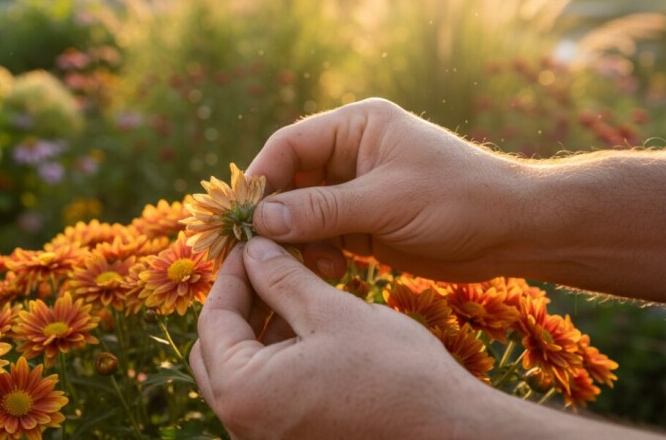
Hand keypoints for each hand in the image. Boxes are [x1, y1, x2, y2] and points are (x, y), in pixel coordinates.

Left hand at [190, 237, 489, 439]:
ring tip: (292, 289)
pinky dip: (276, 357)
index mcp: (243, 393)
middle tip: (267, 267)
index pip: (213, 320)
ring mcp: (266, 437)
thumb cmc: (396, 373)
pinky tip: (308, 327)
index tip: (252, 245)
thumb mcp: (331, 312)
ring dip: (259, 329)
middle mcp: (243, 424)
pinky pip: (267, 393)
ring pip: (242, 371)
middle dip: (239, 303)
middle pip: (216, 350)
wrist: (452, 433)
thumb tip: (252, 250)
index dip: (232, 274)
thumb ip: (281, 279)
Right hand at [248, 98, 525, 281]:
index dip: (262, 177)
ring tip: (313, 265)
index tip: (242, 214)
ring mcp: (356, 191)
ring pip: (303, 214)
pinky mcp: (364, 223)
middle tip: (260, 250)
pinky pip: (323, 236)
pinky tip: (334, 270)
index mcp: (356, 127)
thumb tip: (262, 218)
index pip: (291, 145)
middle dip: (277, 216)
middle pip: (291, 181)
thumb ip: (323, 210)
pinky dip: (319, 254)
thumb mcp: (386, 202)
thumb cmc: (458, 199)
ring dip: (299, 240)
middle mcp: (350, 155)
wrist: (512, 231)